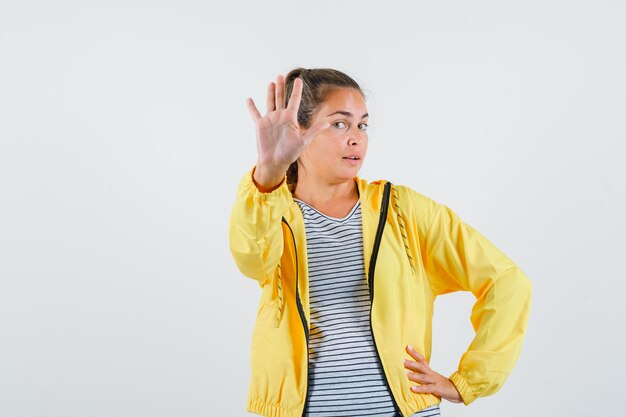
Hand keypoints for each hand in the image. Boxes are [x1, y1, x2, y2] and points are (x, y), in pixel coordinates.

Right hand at [246, 74, 329, 189]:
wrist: (276, 162)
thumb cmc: (290, 153)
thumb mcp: (304, 140)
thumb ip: (315, 130)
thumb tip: (329, 122)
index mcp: (290, 119)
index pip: (294, 101)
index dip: (296, 90)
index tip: (299, 79)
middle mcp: (280, 117)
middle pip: (280, 98)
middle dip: (281, 87)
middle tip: (280, 76)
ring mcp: (270, 120)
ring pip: (270, 102)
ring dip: (270, 92)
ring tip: (271, 82)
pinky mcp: (260, 125)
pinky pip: (255, 114)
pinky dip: (252, 107)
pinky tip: (249, 99)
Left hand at [403, 345, 462, 403]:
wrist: (457, 390)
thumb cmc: (441, 384)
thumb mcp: (431, 377)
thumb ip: (422, 374)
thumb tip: (408, 371)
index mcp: (429, 371)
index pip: (422, 359)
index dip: (415, 353)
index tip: (407, 347)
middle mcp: (431, 374)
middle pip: (421, 367)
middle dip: (411, 364)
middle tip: (401, 361)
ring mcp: (434, 381)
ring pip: (423, 377)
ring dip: (413, 376)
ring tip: (405, 374)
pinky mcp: (437, 389)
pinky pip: (428, 388)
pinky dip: (420, 388)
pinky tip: (413, 389)